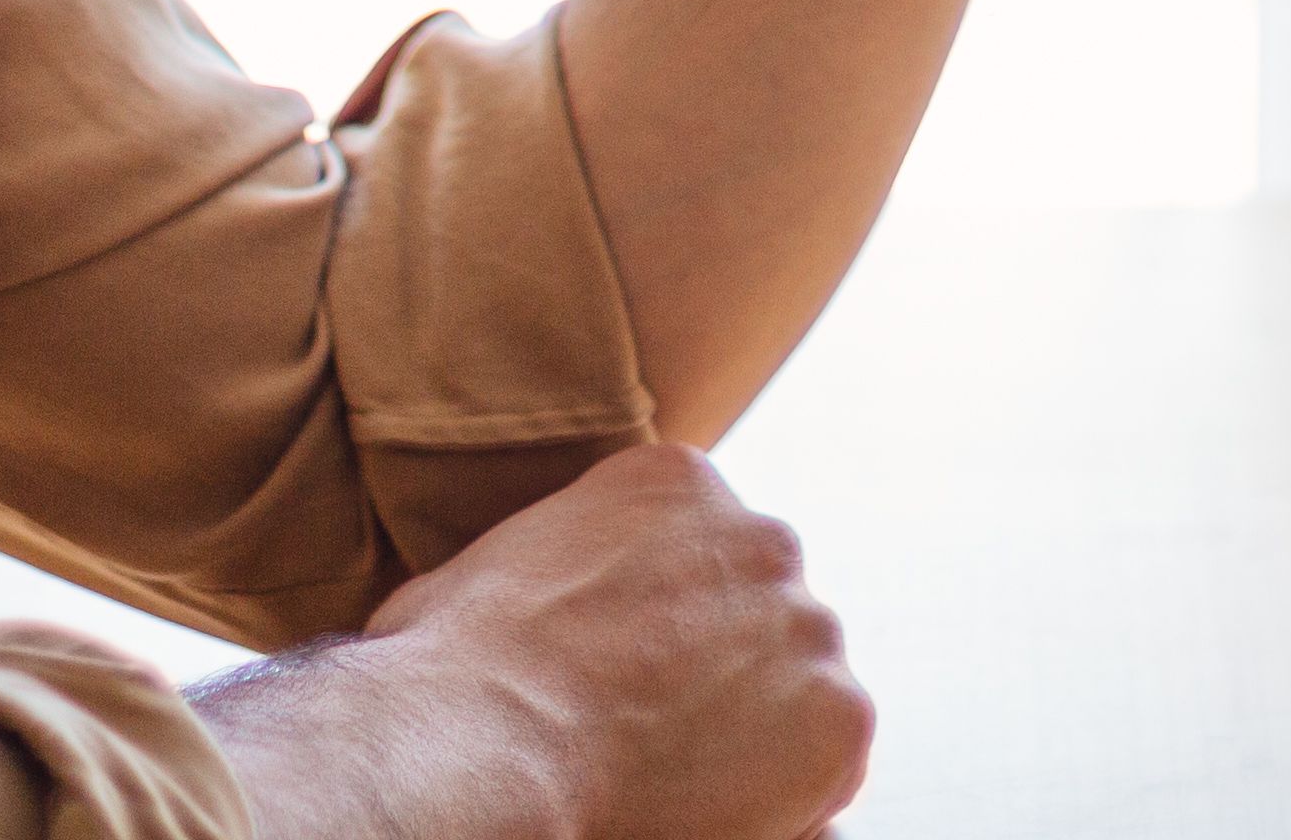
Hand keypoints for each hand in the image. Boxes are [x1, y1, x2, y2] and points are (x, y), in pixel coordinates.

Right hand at [194, 442, 873, 839]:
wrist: (487, 747)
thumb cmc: (450, 674)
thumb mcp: (492, 572)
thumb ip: (557, 569)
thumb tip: (530, 611)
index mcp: (677, 482)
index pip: (702, 554)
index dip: (669, 626)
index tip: (634, 672)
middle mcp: (763, 537)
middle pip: (763, 613)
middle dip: (725, 669)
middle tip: (659, 733)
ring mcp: (807, 625)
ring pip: (802, 689)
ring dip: (760, 733)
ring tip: (677, 778)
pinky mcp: (839, 718)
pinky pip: (828, 770)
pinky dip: (787, 800)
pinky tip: (712, 812)